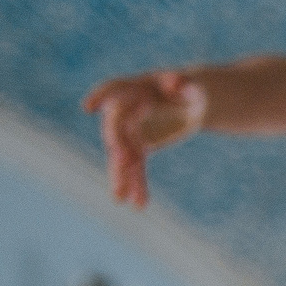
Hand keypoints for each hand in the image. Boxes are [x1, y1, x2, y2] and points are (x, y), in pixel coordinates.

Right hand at [81, 70, 207, 207]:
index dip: (100, 96)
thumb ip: (186, 82)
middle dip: (118, 144)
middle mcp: (128, 108)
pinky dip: (137, 184)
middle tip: (123, 161)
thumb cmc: (195, 87)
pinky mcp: (138, 146)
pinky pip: (135, 167)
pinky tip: (138, 204)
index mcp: (138, 87)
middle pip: (117, 127)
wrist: (195, 102)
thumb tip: (176, 81)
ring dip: (122, 175)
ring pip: (122, 154)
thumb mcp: (197, 84)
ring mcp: (131, 129)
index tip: (88, 107)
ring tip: (120, 198)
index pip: (115, 88)